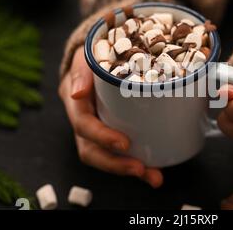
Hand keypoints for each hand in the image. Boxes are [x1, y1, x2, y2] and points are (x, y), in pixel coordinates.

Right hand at [59, 48, 162, 187]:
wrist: (100, 55)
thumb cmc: (94, 54)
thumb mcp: (87, 55)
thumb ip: (82, 70)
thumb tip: (77, 93)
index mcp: (77, 103)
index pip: (84, 126)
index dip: (102, 137)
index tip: (125, 144)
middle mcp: (84, 121)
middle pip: (92, 152)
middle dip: (116, 165)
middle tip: (141, 170)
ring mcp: (97, 129)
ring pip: (106, 157)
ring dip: (129, 170)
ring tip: (154, 177)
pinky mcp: (112, 131)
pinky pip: (121, 153)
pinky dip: (138, 164)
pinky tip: (155, 171)